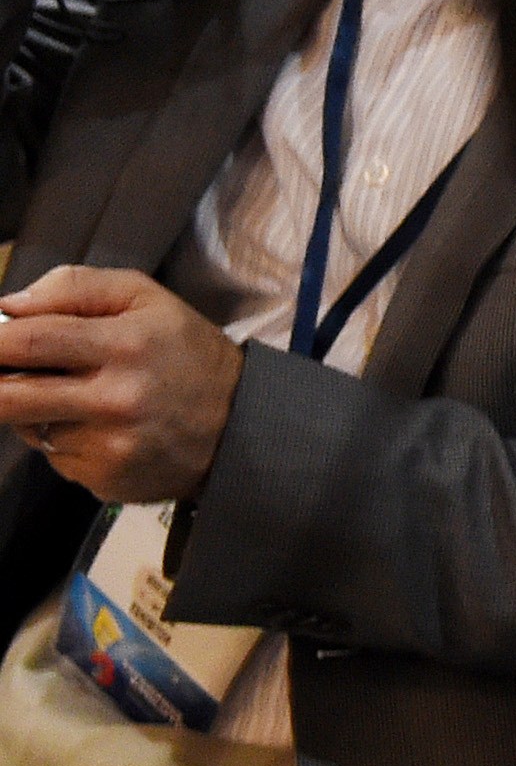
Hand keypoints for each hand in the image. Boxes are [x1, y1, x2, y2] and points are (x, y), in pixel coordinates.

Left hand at [0, 266, 246, 508]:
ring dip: (32, 412)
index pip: (30, 340)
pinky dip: (62, 441)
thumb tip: (11, 305)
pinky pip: (56, 457)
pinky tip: (98, 430)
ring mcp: (109, 445)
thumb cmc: (186, 352)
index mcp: (125, 344)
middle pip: (9, 397)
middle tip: (2, 375)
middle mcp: (115, 399)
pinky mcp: (105, 478)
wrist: (241, 424)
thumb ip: (77, 287)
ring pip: (29, 428)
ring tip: (74, 398)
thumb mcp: (146, 298)